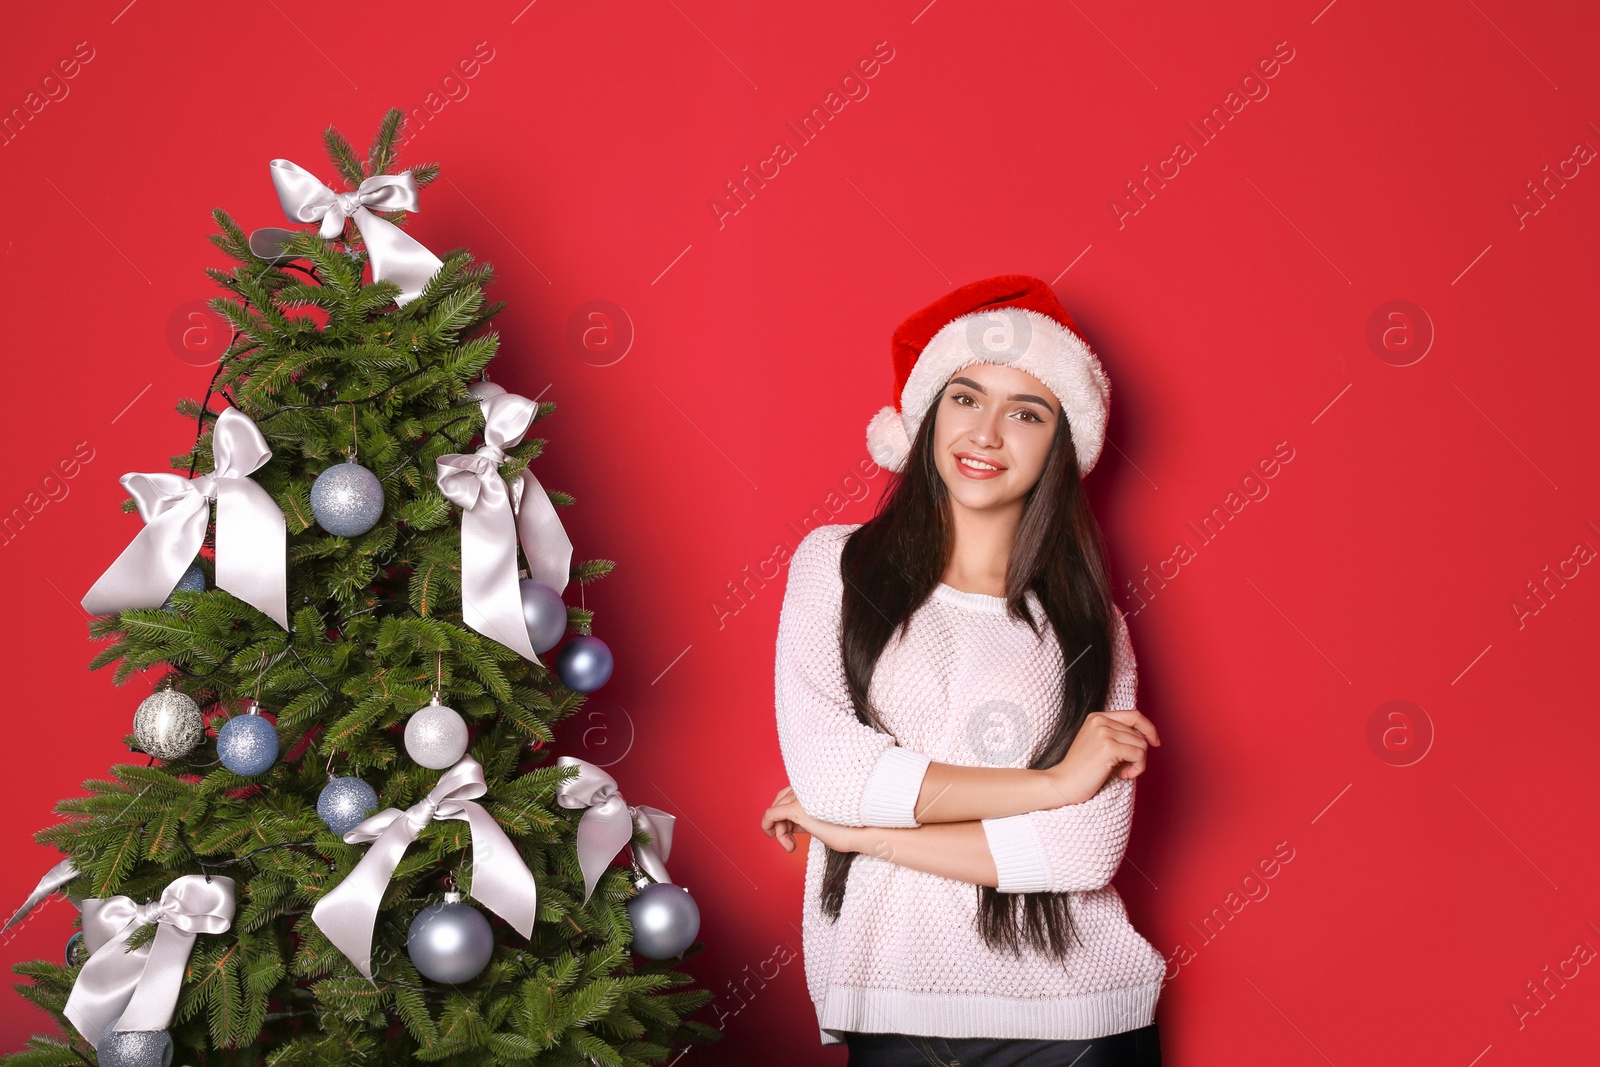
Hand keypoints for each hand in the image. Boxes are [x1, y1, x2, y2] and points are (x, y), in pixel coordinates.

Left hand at [761, 785, 859, 853]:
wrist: (863, 833)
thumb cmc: (851, 830)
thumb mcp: (823, 820)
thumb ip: (806, 818)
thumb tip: (790, 825)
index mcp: (814, 787)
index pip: (790, 793)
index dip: (788, 813)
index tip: (794, 831)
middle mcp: (806, 787)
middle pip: (781, 799)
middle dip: (781, 820)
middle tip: (789, 841)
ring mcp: (801, 796)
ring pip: (776, 809)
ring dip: (779, 830)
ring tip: (791, 846)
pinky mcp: (796, 809)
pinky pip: (770, 814)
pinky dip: (767, 825)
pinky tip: (772, 836)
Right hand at [1041, 708, 1160, 806]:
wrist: (1064, 783)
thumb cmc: (1083, 769)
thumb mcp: (1099, 744)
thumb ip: (1118, 735)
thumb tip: (1147, 738)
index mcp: (1097, 717)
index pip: (1134, 715)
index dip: (1148, 729)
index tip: (1155, 742)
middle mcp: (1100, 721)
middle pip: (1140, 733)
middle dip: (1139, 753)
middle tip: (1125, 768)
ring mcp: (1104, 733)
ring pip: (1142, 745)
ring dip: (1138, 763)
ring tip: (1122, 772)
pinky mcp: (1109, 748)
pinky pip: (1139, 755)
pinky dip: (1137, 768)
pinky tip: (1122, 775)